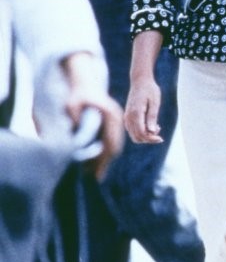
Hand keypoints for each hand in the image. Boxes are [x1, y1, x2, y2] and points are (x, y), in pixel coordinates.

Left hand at [60, 52, 123, 177]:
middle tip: (95, 177)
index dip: (104, 159)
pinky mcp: (111, 124)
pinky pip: (110, 141)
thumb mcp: (72, 104)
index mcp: (111, 115)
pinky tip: (94, 161)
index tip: (97, 172)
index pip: (111, 142)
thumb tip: (74, 135)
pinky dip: (103, 152)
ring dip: (104, 159)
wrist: (84, 84)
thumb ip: (73, 117)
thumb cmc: (77, 94)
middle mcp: (117, 120)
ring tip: (93, 173)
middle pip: (115, 147)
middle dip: (104, 163)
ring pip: (113, 145)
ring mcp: (116, 122)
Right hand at [124, 76, 163, 144]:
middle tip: (159, 129)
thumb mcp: (155, 102)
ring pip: (134, 135)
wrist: (140, 81)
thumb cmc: (150, 90)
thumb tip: (152, 132)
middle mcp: (128, 117)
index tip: (161, 139)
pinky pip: (132, 130)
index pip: (141, 133)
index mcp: (136, 113)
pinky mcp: (127, 117)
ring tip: (156, 126)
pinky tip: (150, 124)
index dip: (151, 139)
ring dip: (145, 136)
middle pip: (137, 137)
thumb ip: (152, 117)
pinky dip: (141, 132)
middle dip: (149, 139)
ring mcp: (126, 117)